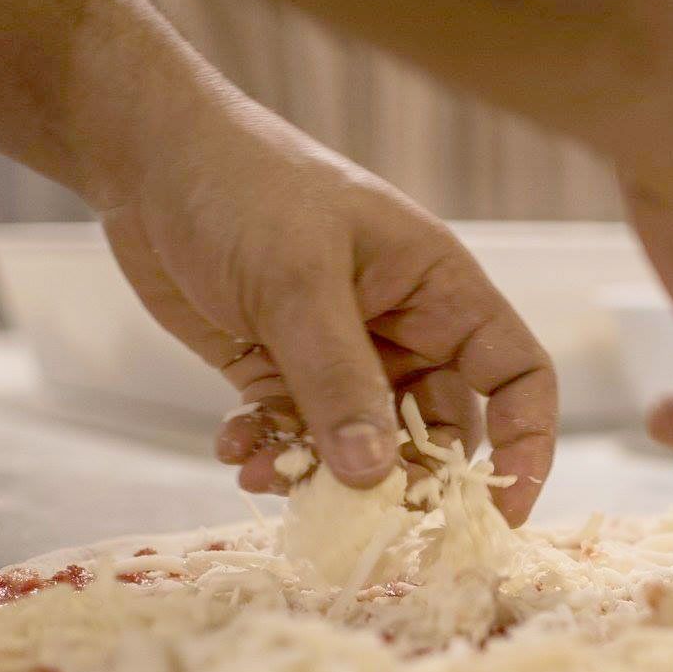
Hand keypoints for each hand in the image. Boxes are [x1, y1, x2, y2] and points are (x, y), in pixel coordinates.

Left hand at [97, 96, 555, 524]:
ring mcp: (340, 353)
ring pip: (361, 445)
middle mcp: (402, 327)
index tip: (500, 513)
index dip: (525, 445)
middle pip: (437, 429)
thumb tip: (374, 478)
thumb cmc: (241, 188)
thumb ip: (337, 382)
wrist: (146, 155)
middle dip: (402, 479)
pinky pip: (297, 435)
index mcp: (438, 289)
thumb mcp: (296, 283)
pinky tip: (235, 451)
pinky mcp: (279, 370)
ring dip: (322, 474)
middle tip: (359, 515)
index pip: (515, 374)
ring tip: (267, 474)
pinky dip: (272, 453)